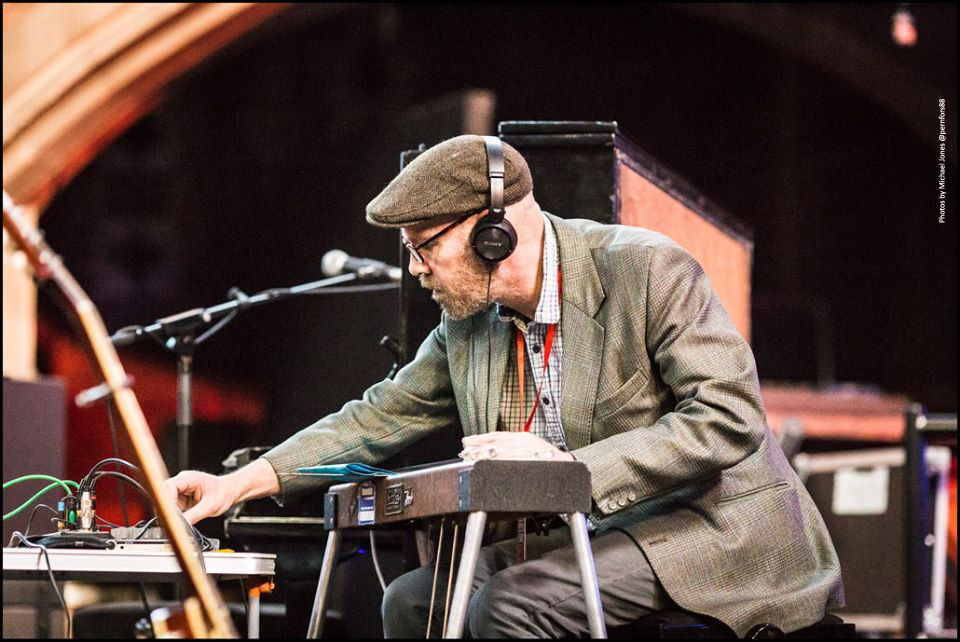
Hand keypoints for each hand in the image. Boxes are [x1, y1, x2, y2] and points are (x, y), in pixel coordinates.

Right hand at [163, 470, 237, 524]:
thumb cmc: (224, 492)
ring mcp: (182, 490)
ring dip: (172, 513)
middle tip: (172, 521)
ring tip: (180, 521)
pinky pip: (173, 507)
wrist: (230, 491)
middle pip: (164, 494)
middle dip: (167, 509)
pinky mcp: (182, 498)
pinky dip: (176, 515)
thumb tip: (181, 525)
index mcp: (189, 478)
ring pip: (167, 502)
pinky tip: (182, 520)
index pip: (169, 487)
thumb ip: (195, 515)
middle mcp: (183, 482)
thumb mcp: (211, 506)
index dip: (167, 501)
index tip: (169, 515)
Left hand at [460, 433, 574, 460]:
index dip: (480, 438)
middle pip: (493, 444)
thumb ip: (514, 444)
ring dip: (482, 456)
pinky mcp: (526, 463)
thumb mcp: (530, 444)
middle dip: (477, 447)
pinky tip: (486, 466)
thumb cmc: (547, 456)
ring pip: (497, 453)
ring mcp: (523, 453)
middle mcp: (521, 442)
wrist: (566, 464)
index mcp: (521, 437)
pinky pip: (507, 463)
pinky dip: (495, 464)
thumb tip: (496, 445)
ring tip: (469, 459)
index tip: (466, 441)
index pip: (496, 436)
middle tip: (463, 451)